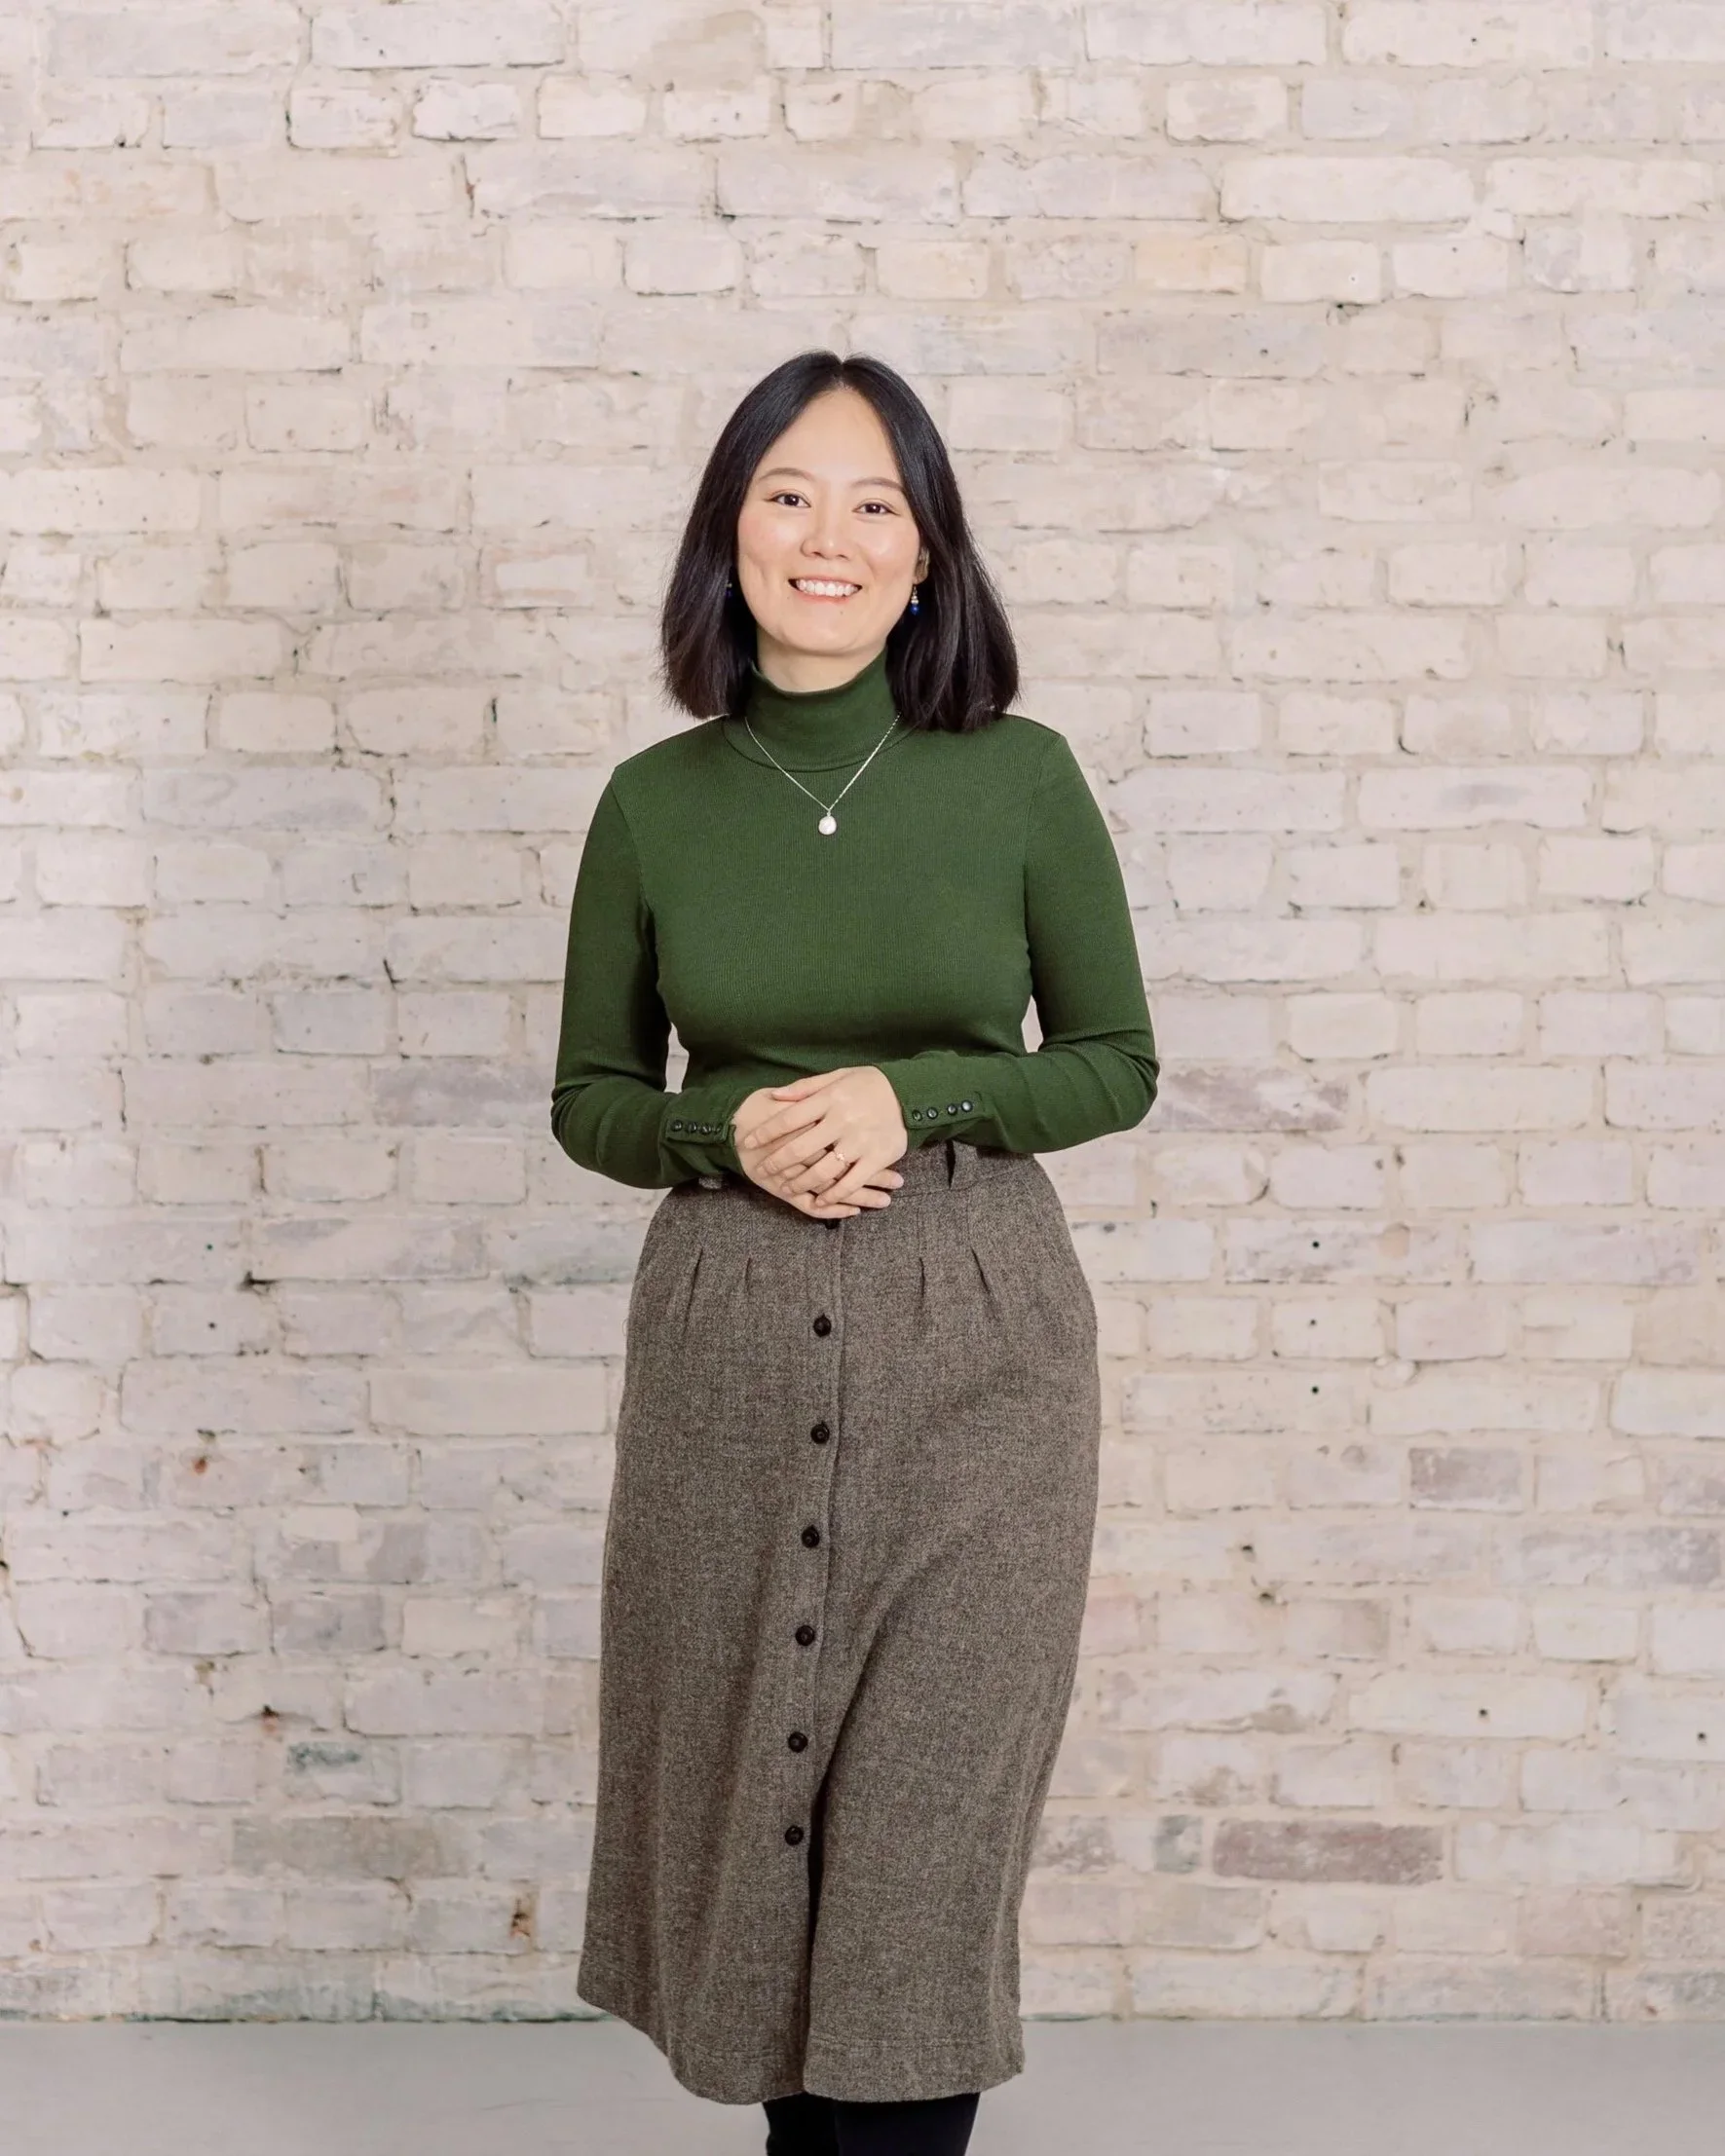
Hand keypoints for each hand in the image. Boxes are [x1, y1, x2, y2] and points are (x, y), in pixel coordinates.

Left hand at [733, 1068, 906, 1219]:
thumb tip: (773, 1096)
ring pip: (824, 1170)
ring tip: (787, 1188)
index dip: (766, 1132)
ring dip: (801, 1183)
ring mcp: (861, 1141)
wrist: (911, 1093)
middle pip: (801, 1147)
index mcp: (831, 1098)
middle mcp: (843, 1120)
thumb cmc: (869, 1084)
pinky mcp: (878, 1157)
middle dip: (777, 1162)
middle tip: (763, 1170)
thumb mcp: (837, 1076)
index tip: (748, 1142)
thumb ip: (805, 1088)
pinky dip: (834, 1195)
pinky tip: (820, 1201)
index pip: (789, 1118)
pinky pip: (852, 1182)